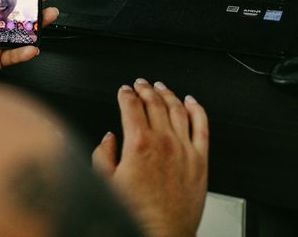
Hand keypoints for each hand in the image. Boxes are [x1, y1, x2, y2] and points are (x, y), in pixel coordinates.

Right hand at [92, 80, 208, 236]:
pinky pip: (202, 127)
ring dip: (167, 94)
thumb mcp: (105, 182)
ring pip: (177, 109)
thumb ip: (103, 155)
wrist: (162, 233)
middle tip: (140, 83)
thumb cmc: (136, 212)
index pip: (131, 106)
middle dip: (144, 89)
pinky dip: (197, 109)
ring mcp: (184, 149)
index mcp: (138, 144)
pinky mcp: (200, 160)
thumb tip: (108, 139)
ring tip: (160, 87)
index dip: (125, 94)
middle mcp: (163, 142)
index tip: (123, 90)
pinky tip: (192, 102)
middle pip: (154, 103)